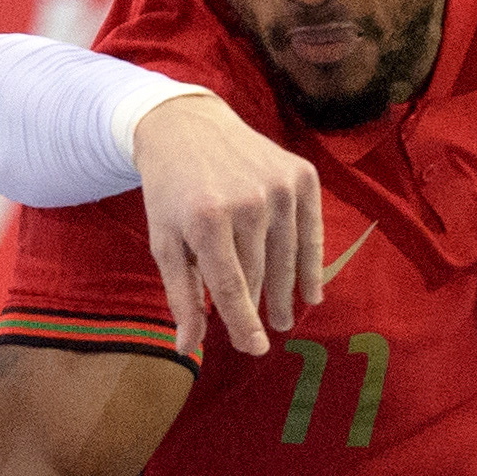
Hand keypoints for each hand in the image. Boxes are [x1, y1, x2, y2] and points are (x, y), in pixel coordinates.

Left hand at [134, 90, 326, 362]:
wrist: (187, 126)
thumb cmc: (170, 192)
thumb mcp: (164, 242)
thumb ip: (180, 295)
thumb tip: (187, 348)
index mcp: (207, 220)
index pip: (232, 286)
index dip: (244, 323)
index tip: (255, 349)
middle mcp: (248, 202)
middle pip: (259, 273)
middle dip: (260, 305)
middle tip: (266, 328)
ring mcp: (279, 186)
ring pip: (287, 256)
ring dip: (286, 290)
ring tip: (283, 316)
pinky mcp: (301, 175)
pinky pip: (311, 231)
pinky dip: (312, 262)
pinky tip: (312, 291)